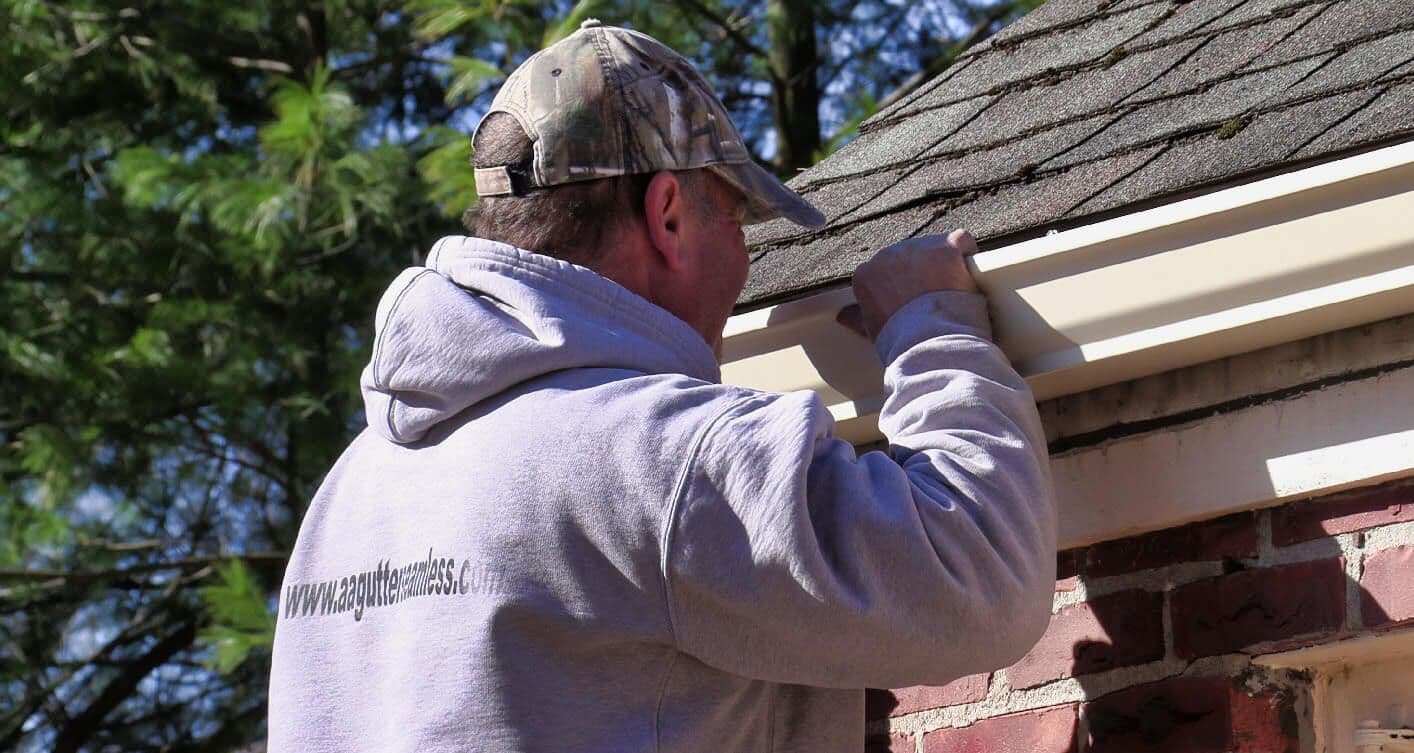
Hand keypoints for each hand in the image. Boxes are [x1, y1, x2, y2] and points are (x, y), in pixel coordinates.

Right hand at [836, 229, 980, 340]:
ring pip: (934, 246)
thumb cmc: (899, 340)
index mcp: (867, 273)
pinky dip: (966, 252)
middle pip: (910, 256)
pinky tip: (968, 270)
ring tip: (952, 289)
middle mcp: (888, 254)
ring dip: (944, 263)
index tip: (912, 300)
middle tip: (935, 296)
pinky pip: (960, 240)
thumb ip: (856, 318)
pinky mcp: (945, 247)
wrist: (928, 342)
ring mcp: (917, 248)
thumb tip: (843, 316)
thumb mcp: (871, 330)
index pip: (886, 270)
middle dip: (923, 271)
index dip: (902, 284)